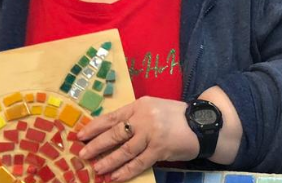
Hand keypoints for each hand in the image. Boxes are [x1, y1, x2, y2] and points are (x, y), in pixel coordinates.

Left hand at [75, 96, 198, 180]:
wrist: (202, 124)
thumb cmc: (176, 117)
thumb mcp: (153, 108)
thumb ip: (135, 117)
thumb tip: (111, 132)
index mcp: (140, 105)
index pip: (112, 117)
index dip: (94, 127)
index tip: (80, 135)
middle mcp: (144, 118)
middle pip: (115, 133)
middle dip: (97, 145)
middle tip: (83, 154)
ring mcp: (152, 134)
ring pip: (124, 150)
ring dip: (109, 160)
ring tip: (97, 168)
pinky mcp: (160, 149)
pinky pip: (138, 162)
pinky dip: (126, 171)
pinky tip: (115, 177)